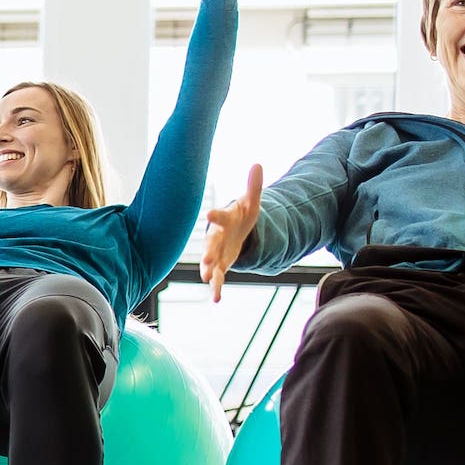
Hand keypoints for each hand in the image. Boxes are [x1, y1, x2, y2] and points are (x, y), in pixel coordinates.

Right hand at [199, 165, 262, 302]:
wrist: (234, 231)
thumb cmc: (241, 215)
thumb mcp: (251, 203)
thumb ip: (254, 187)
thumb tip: (258, 165)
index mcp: (223, 220)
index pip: (218, 217)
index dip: (214, 216)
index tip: (209, 214)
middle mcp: (215, 237)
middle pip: (210, 245)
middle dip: (208, 252)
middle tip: (206, 260)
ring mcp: (215, 253)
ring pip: (209, 263)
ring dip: (208, 271)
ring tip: (207, 279)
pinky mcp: (220, 266)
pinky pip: (217, 278)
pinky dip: (216, 287)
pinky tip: (216, 299)